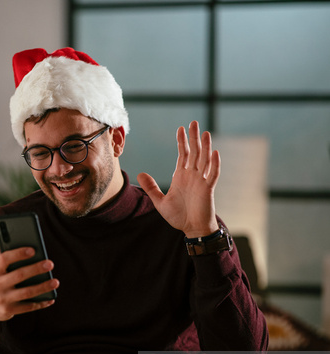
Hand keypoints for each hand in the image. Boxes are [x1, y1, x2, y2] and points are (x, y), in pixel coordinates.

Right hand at [0, 233, 58, 321]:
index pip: (4, 259)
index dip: (18, 254)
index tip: (33, 249)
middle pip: (19, 275)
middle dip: (35, 269)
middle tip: (50, 263)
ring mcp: (2, 299)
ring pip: (26, 292)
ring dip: (42, 287)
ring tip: (55, 281)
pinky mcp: (8, 311)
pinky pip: (28, 307)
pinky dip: (41, 303)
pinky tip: (51, 298)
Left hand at [136, 121, 219, 237]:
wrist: (191, 229)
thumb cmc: (178, 216)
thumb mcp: (160, 201)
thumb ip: (151, 187)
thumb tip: (140, 174)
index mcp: (181, 176)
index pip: (182, 155)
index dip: (181, 142)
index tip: (180, 128)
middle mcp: (192, 176)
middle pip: (194, 153)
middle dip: (193, 138)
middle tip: (193, 122)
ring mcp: (201, 181)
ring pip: (204, 160)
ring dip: (205, 147)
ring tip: (205, 133)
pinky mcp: (208, 190)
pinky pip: (212, 174)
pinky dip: (214, 164)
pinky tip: (214, 153)